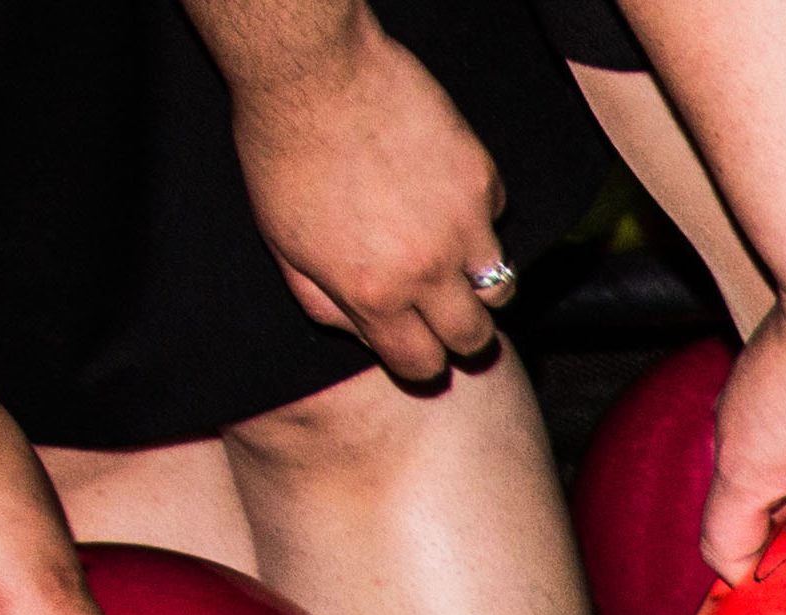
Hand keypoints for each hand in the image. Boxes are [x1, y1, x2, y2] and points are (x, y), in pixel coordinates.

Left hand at [220, 11, 510, 382]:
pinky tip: (437, 186)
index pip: (421, 366)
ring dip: (478, 279)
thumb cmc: (284, 157)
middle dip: (460, 333)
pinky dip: (474, 212)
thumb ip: (325, 305)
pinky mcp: (482, 181)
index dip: (420, 364)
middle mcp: (427, 270)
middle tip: (445, 311)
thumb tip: (364, 335)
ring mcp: (464, 225)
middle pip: (475, 337)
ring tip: (450, 253)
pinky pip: (494, 217)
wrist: (314, 77)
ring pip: (501, 284)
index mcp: (373, 294)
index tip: (419, 348)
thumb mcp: (284, 247)